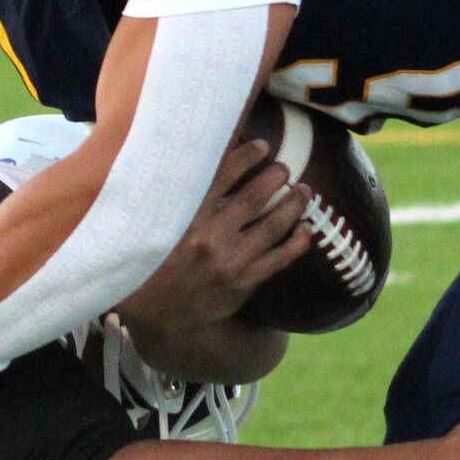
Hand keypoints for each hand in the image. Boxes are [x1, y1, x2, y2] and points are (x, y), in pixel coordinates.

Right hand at [119, 140, 311, 342]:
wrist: (153, 314)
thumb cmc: (153, 265)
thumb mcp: (157, 228)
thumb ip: (180, 201)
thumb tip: (202, 167)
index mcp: (186, 219)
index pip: (221, 177)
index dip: (246, 157)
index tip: (262, 146)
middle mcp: (209, 238)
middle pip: (254, 198)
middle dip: (276, 177)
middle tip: (284, 169)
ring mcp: (229, 262)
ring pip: (273, 226)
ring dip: (293, 205)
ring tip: (304, 191)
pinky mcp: (242, 284)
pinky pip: (279, 260)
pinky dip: (297, 242)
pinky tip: (306, 230)